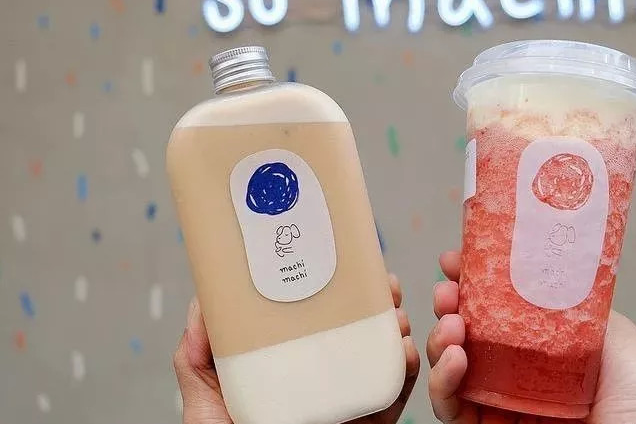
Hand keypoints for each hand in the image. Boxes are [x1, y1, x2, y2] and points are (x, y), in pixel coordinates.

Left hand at [174, 274, 419, 423]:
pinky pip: (394, 397)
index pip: (322, 319)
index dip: (342, 291)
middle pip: (362, 331)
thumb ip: (199, 349)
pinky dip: (405, 373)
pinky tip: (404, 351)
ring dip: (398, 329)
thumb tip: (203, 302)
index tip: (354, 265)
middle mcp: (324, 377)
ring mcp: (347, 400)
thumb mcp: (204, 391)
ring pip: (383, 358)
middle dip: (380, 302)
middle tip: (385, 285)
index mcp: (293, 362)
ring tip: (396, 314)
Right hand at [427, 251, 635, 423]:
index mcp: (546, 352)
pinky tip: (456, 358)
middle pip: (467, 336)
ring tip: (451, 323)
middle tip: (447, 289)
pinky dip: (443, 382)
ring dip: (441, 341)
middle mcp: (520, 378)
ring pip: (451, 370)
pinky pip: (450, 409)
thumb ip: (576, 303)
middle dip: (450, 307)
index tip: (457, 260)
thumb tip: (543, 267)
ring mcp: (502, 408)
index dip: (474, 284)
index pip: (498, 312)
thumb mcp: (615, 338)